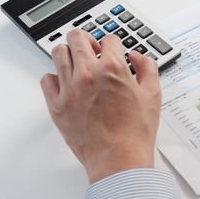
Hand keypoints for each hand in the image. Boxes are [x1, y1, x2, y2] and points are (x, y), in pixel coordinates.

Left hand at [40, 29, 161, 182]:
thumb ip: (147, 67)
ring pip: (58, 53)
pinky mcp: (56, 105)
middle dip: (87, 39)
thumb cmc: (135, 133)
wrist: (119, 161)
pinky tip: (67, 84)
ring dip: (70, 53)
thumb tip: (137, 57)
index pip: (109, 39)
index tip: (114, 51)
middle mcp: (88, 74)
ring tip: (77, 63)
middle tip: (92, 50)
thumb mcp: (153, 94)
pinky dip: (55, 77)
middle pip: (77, 37)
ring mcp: (69, 89)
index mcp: (113, 69)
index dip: (114, 44)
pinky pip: (46, 79)